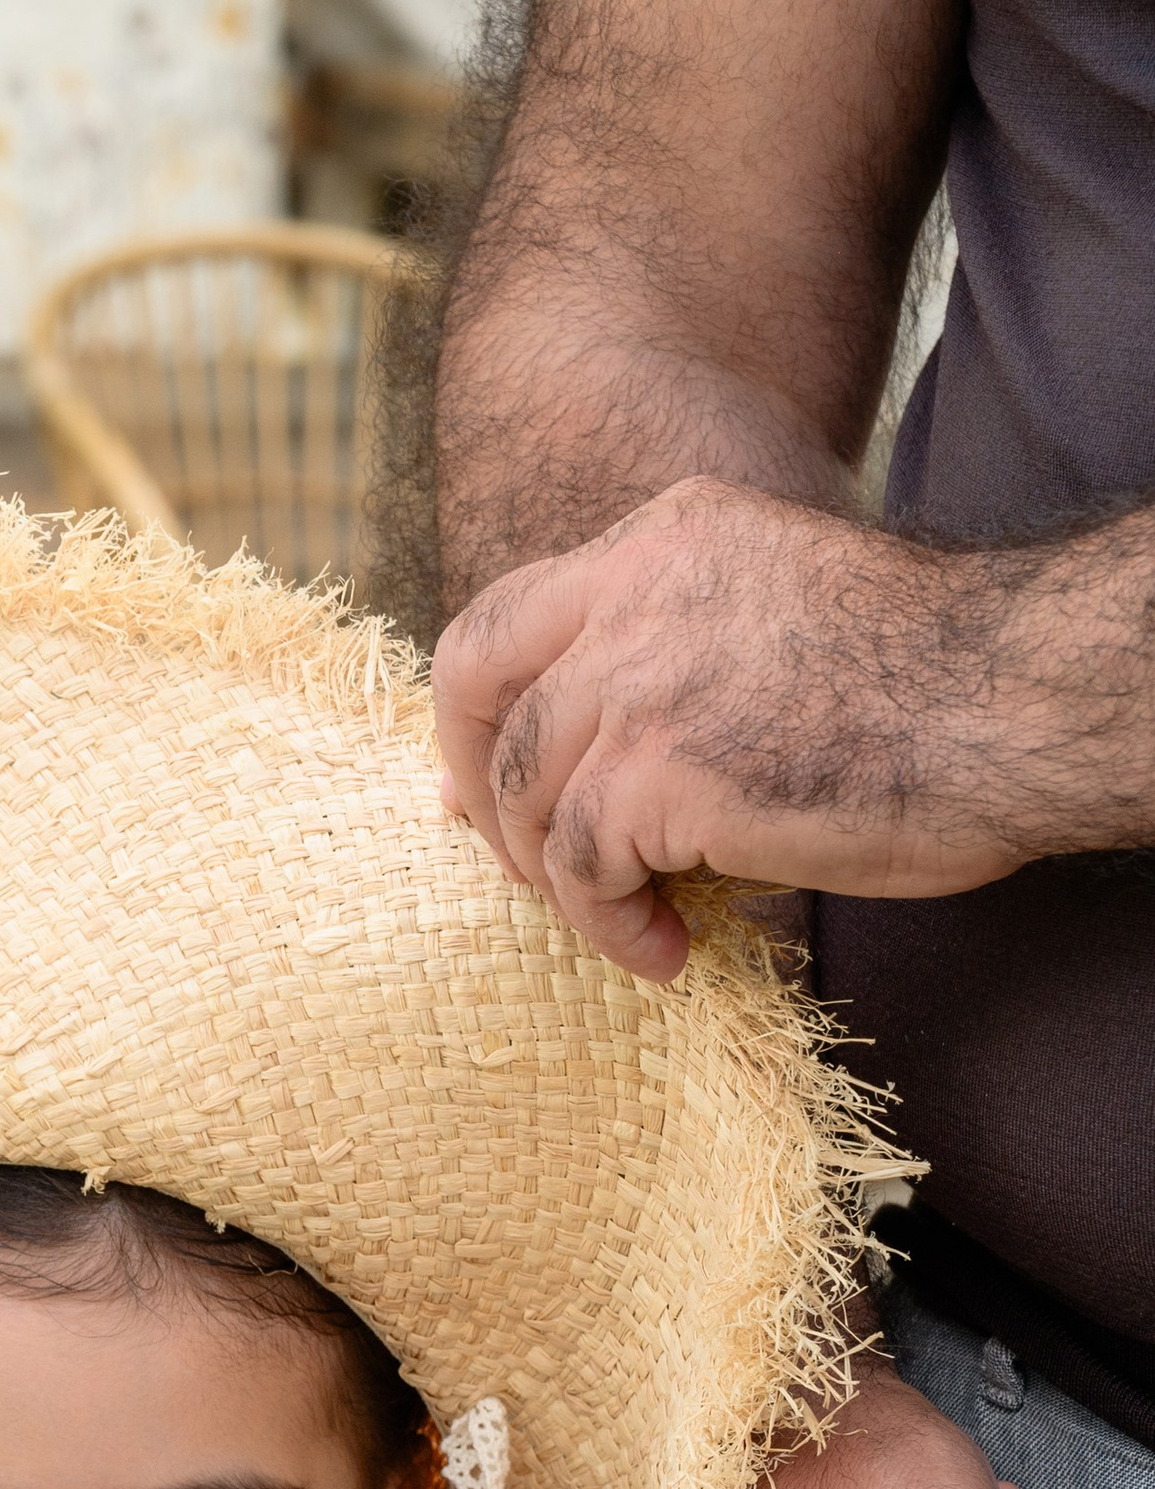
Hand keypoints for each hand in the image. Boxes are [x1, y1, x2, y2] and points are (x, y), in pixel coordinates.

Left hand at [432, 479, 1053, 977]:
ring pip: (523, 795)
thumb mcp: (776, 629)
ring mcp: (633, 675)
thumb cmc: (932, 691)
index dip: (480, 711)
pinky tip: (665, 952)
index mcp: (667, 537)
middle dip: (475, 789)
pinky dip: (608, 927)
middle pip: (474, 684)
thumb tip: (582, 790)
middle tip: (522, 872)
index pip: (513, 613)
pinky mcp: (650, 767)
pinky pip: (578, 871)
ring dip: (560, 883)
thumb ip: (676, 670)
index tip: (479, 790)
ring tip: (632, 925)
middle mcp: (634, 587)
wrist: (1015, 702)